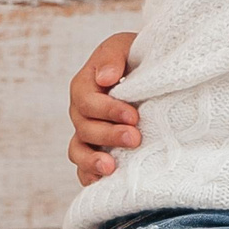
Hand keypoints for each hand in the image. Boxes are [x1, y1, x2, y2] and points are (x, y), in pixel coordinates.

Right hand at [67, 30, 142, 183]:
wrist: (150, 73)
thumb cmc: (135, 57)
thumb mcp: (124, 46)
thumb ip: (112, 56)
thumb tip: (105, 78)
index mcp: (84, 86)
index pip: (88, 102)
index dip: (108, 110)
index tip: (133, 115)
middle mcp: (81, 112)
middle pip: (85, 128)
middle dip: (109, 135)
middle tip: (135, 138)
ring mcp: (87, 134)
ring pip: (78, 151)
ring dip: (93, 161)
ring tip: (111, 168)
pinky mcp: (96, 150)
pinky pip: (84, 168)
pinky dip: (89, 176)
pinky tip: (102, 182)